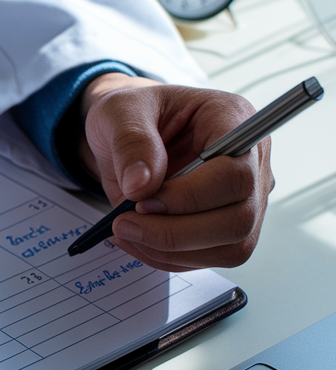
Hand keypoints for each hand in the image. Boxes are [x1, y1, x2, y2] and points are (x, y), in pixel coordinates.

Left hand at [73, 74, 270, 270]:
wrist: (128, 134)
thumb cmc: (131, 115)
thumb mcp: (118, 111)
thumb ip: (130, 141)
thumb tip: (141, 186)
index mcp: (233, 120)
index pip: (235, 173)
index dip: (189, 197)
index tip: (141, 199)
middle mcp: (252, 161)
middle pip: (239, 218)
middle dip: (176, 232)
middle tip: (124, 224)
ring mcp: (245, 197)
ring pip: (231, 246)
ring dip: (171, 251)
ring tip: (125, 231)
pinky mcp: (226, 225)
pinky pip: (210, 257)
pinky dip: (168, 257)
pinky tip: (136, 239)